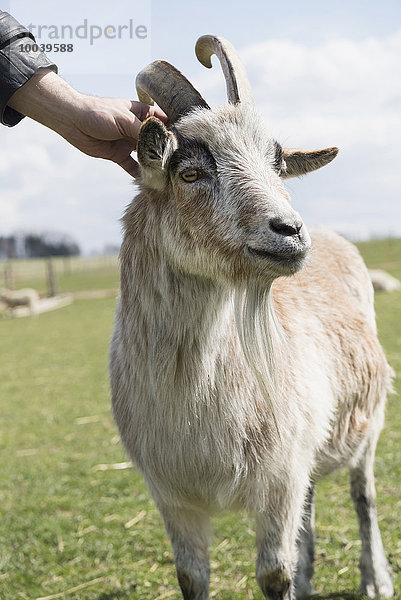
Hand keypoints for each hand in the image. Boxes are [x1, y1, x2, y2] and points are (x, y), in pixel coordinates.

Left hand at [7, 69, 166, 176]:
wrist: (73, 121)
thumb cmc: (99, 113)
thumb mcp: (125, 120)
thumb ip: (144, 132)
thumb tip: (163, 142)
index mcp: (142, 114)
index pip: (164, 122)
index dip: (175, 132)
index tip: (187, 144)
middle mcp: (138, 128)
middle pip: (157, 141)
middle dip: (166, 151)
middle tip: (179, 164)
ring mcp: (129, 142)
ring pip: (147, 155)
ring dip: (154, 164)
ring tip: (167, 174)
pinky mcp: (119, 155)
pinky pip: (133, 166)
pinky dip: (140, 174)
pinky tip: (149, 182)